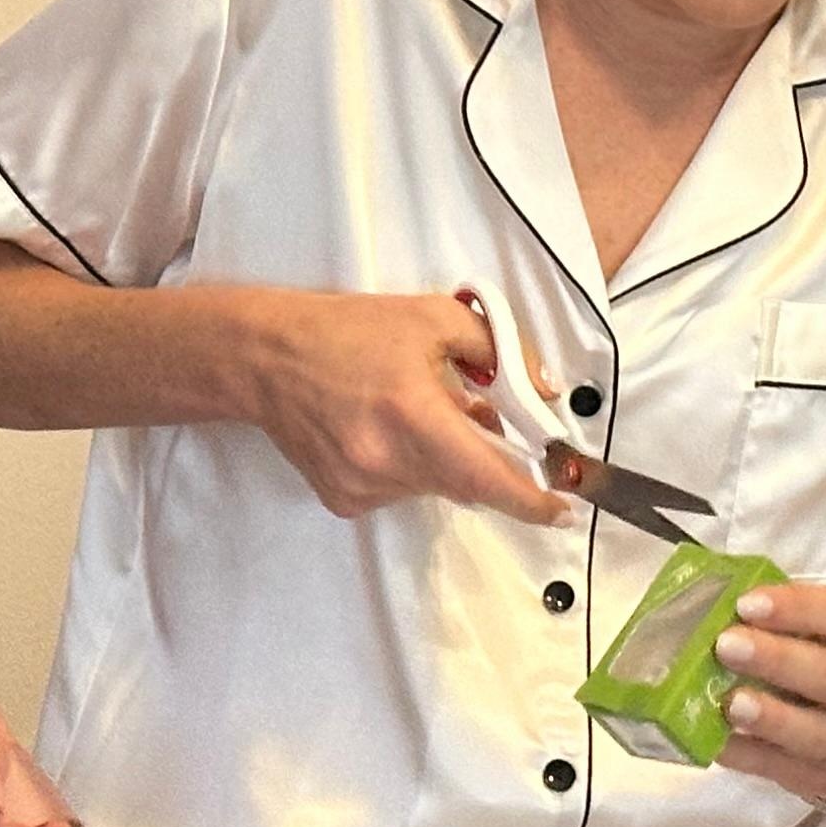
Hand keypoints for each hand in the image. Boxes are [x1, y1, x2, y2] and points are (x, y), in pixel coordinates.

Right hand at [232, 287, 566, 525]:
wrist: (263, 358)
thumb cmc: (346, 332)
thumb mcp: (430, 319)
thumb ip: (496, 351)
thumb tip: (541, 390)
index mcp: (413, 415)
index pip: (488, 479)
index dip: (532, 501)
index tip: (562, 507)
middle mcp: (387, 461)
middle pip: (466, 483)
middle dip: (484, 458)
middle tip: (475, 416)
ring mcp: (362, 487)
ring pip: (433, 487)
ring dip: (442, 459)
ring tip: (411, 412)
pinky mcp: (342, 499)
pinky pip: (399, 491)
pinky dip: (407, 467)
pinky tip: (380, 431)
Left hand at [710, 581, 825, 809]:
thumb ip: (790, 622)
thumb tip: (717, 604)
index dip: (798, 608)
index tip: (747, 603)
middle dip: (778, 659)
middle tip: (726, 645)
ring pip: (818, 733)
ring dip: (772, 717)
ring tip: (731, 702)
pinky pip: (784, 769)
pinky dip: (748, 755)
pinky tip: (717, 741)